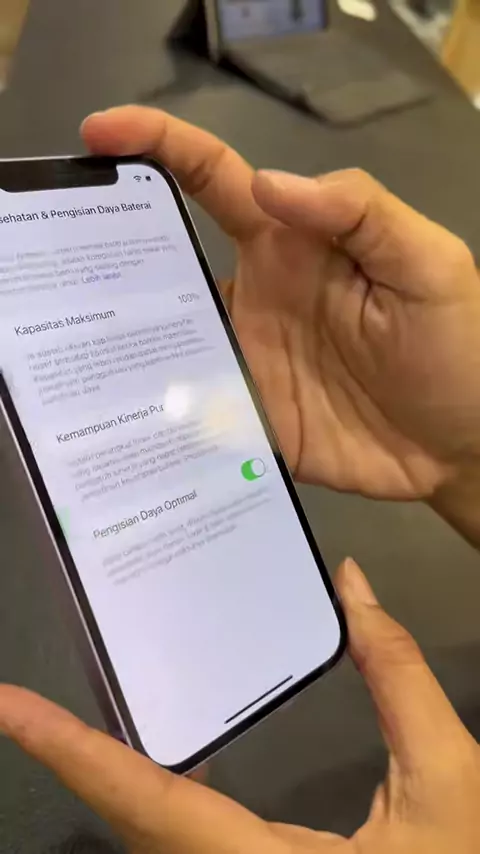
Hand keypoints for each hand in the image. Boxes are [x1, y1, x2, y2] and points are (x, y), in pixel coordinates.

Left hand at [2, 560, 478, 852]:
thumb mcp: (447, 777)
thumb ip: (398, 677)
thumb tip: (353, 585)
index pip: (154, 807)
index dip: (76, 756)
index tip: (11, 708)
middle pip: (135, 830)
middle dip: (80, 765)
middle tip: (30, 705)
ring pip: (151, 843)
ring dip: (109, 785)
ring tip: (69, 726)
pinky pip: (179, 845)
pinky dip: (150, 802)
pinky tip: (155, 767)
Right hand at [82, 107, 479, 505]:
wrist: (460, 446)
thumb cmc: (454, 345)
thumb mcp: (426, 263)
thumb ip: (360, 212)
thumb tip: (266, 183)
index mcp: (289, 246)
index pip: (214, 182)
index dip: (159, 148)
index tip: (101, 134)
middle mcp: (254, 296)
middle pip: (168, 261)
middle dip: (114, 252)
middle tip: (61, 261)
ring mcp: (246, 359)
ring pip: (168, 336)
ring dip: (125, 337)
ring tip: (80, 347)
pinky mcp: (247, 416)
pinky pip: (192, 406)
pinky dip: (159, 408)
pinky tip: (127, 415)